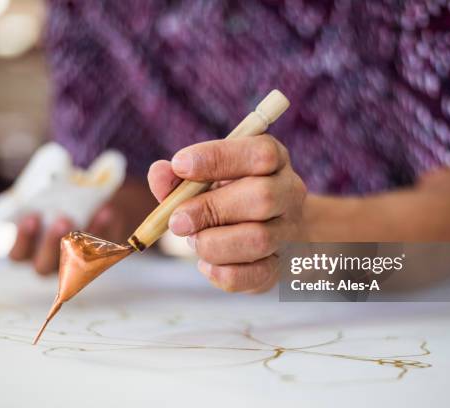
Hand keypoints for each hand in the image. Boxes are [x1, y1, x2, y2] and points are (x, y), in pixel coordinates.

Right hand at [8, 179, 155, 274]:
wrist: (95, 210)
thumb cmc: (60, 205)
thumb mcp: (47, 202)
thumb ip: (44, 199)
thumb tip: (54, 179)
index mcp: (29, 252)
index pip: (18, 254)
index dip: (23, 239)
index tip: (31, 218)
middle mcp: (49, 263)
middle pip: (44, 265)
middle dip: (52, 244)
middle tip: (62, 220)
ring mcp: (74, 264)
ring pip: (74, 262)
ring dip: (80, 241)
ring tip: (88, 219)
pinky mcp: (99, 258)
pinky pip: (102, 250)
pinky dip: (104, 229)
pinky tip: (106, 212)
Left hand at [148, 134, 306, 292]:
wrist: (270, 230)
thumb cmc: (230, 197)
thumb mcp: (206, 179)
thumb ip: (179, 177)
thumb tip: (159, 172)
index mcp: (274, 161)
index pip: (260, 154)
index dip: (218, 157)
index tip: (180, 165)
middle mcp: (289, 193)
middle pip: (262, 197)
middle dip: (211, 209)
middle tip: (178, 220)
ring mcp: (289, 231)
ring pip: (258, 239)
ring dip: (213, 243)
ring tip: (194, 240)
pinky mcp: (280, 266)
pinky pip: (254, 275)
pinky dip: (221, 272)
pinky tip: (206, 263)